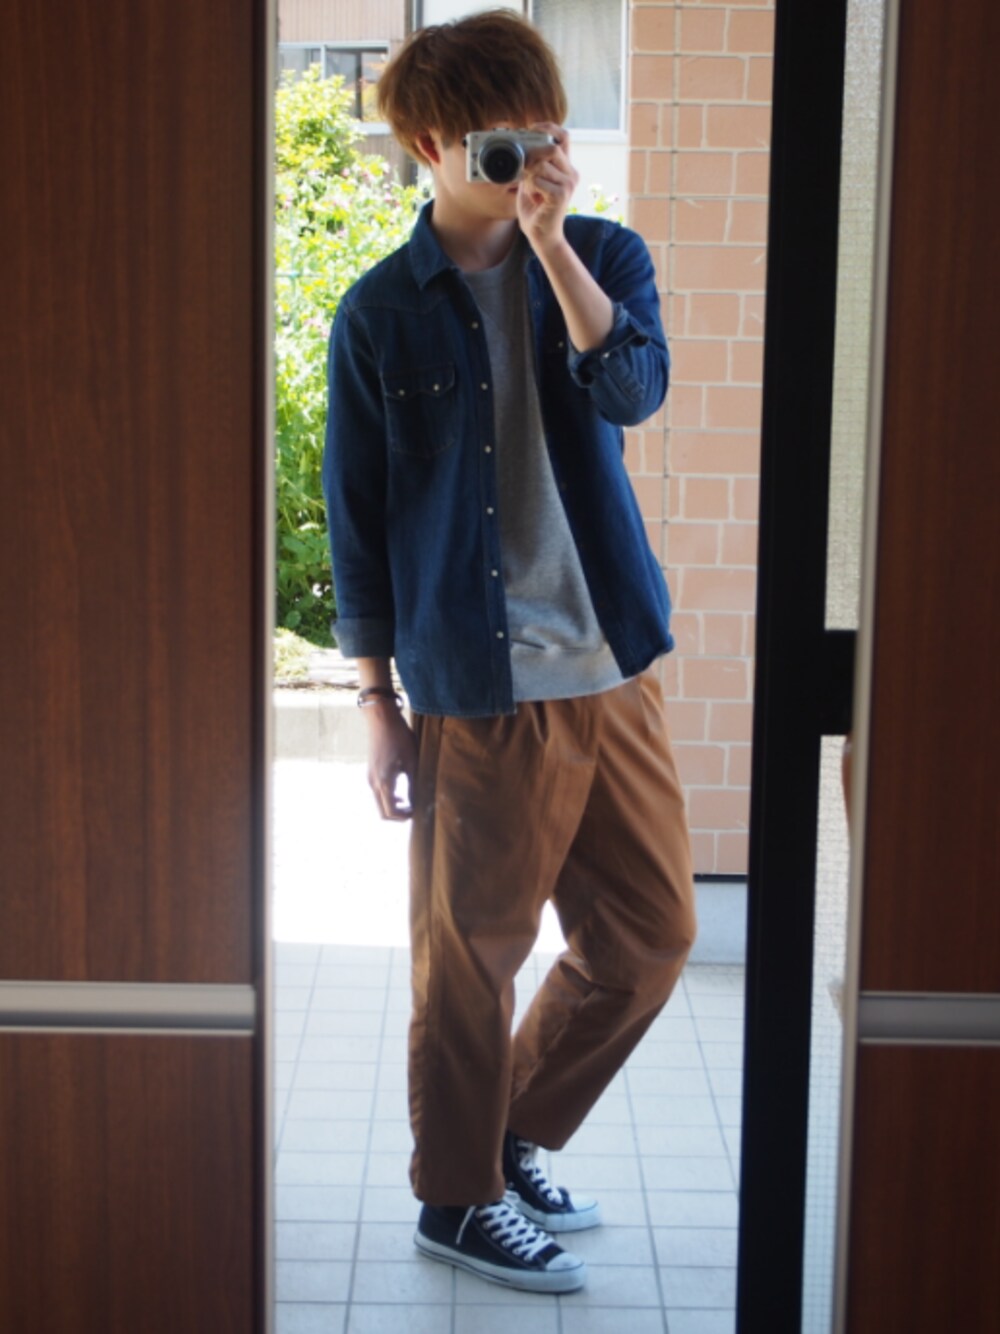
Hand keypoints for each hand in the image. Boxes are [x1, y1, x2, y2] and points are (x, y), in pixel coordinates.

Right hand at [365, 703, 417, 820]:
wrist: (382, 719)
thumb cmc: (399, 738)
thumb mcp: (412, 762)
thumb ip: (414, 785)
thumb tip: (418, 803)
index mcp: (384, 782)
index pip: (390, 812)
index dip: (404, 817)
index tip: (417, 812)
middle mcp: (373, 783)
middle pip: (383, 812)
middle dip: (398, 816)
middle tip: (414, 811)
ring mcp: (370, 777)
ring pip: (380, 803)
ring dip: (393, 807)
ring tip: (410, 802)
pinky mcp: (371, 772)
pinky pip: (378, 793)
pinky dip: (389, 798)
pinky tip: (401, 792)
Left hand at [517, 124, 578, 254]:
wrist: (542, 235)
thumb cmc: (535, 209)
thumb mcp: (531, 180)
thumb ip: (531, 163)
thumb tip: (520, 144)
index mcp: (566, 167)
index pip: (563, 137)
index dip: (548, 128)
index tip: (531, 128)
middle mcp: (571, 173)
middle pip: (552, 147)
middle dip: (532, 154)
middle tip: (523, 168)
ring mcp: (568, 184)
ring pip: (542, 164)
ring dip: (529, 175)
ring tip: (531, 190)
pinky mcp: (561, 195)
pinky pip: (538, 179)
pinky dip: (530, 187)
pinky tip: (534, 197)